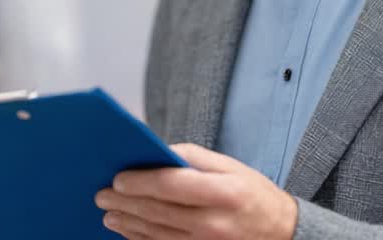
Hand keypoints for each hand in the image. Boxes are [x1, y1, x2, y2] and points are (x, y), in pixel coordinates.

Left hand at [96, 143, 297, 239]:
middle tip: (102, 196)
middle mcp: (215, 223)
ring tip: (108, 215)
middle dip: (125, 203)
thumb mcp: (230, 166)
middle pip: (158, 211)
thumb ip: (193, 156)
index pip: (172, 185)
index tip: (117, 179)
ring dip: (127, 224)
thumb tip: (157, 152)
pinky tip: (128, 232)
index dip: (141, 182)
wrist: (281, 232)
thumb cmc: (252, 194)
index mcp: (225, 192)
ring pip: (156, 235)